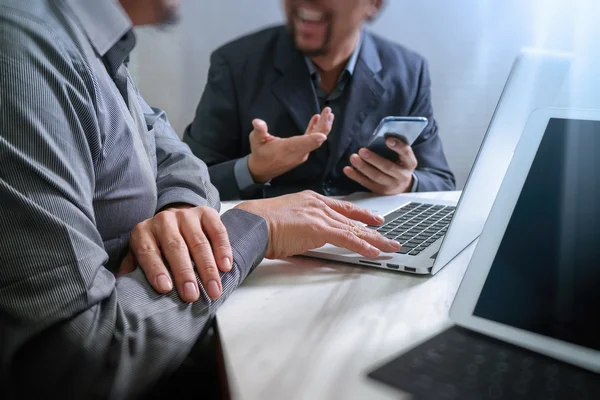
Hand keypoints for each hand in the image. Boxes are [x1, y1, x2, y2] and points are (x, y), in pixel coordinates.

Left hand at [119, 205, 232, 301]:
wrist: (176, 219)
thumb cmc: (157, 246)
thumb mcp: (139, 256)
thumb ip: (132, 271)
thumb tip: (122, 293)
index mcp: (143, 232)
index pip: (148, 251)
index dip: (156, 270)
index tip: (165, 288)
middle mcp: (163, 220)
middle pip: (175, 247)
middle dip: (185, 273)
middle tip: (192, 296)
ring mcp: (186, 215)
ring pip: (198, 242)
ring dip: (207, 268)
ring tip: (213, 289)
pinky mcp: (206, 213)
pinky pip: (217, 231)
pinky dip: (223, 249)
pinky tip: (225, 266)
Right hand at [235, 191, 400, 258]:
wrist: (252, 223)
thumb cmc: (261, 225)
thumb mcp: (287, 223)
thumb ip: (303, 231)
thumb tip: (311, 245)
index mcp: (311, 200)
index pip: (343, 207)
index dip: (361, 214)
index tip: (374, 219)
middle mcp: (318, 205)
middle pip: (352, 218)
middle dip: (373, 229)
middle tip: (389, 236)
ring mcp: (319, 215)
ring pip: (354, 228)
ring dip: (375, 240)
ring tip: (390, 247)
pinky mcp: (319, 228)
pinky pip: (346, 238)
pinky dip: (362, 246)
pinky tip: (373, 252)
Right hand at [247, 107, 333, 182]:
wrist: (262, 169)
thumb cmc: (259, 153)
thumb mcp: (255, 141)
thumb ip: (259, 131)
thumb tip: (257, 122)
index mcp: (287, 149)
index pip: (303, 144)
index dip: (313, 140)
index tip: (323, 135)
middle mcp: (298, 152)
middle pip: (315, 140)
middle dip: (323, 126)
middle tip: (328, 112)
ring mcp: (301, 153)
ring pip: (316, 140)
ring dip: (322, 127)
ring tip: (328, 113)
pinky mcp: (301, 152)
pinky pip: (311, 140)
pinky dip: (315, 130)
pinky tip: (317, 119)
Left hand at [343, 137, 417, 194]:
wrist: (402, 185)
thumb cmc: (399, 164)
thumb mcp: (402, 156)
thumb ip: (395, 147)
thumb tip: (380, 136)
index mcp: (410, 163)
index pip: (406, 153)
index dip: (398, 146)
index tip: (388, 139)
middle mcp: (402, 175)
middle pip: (387, 167)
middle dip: (373, 159)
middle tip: (362, 150)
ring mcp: (391, 185)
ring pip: (376, 176)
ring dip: (362, 167)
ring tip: (353, 158)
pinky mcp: (380, 191)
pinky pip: (366, 183)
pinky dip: (356, 176)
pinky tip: (348, 169)